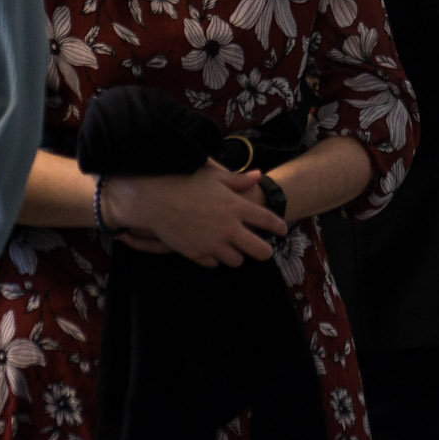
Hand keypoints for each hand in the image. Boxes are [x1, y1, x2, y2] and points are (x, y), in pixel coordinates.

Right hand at [100, 161, 285, 267]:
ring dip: (237, 254)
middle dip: (265, 251)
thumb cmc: (185, 182)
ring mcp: (213, 244)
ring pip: (237, 261)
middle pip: (260, 251)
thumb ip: (238, 180)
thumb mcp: (214, 176)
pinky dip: (215, 258)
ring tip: (235, 248)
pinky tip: (213, 249)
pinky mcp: (197, 254)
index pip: (267, 220)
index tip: (282, 230)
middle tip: (264, 249)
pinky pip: (214, 263)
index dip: (278, 226)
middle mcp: (229, 228)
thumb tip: (258, 176)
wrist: (156, 200)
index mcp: (236, 207)